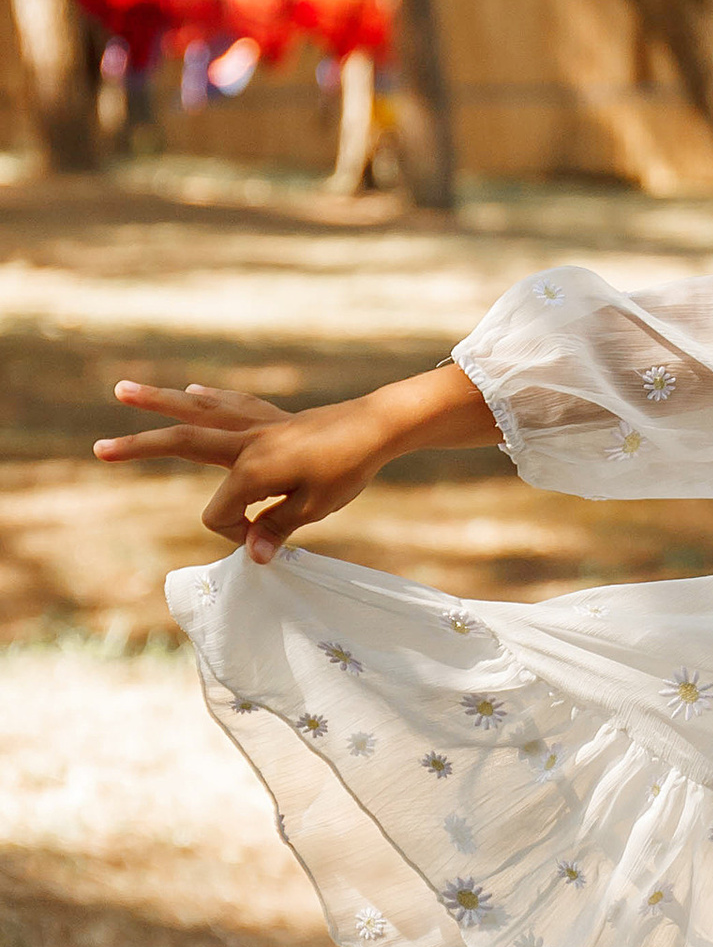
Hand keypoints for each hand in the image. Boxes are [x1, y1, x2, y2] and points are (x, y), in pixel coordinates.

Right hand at [94, 363, 495, 562]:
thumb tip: (252, 556)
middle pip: (181, 442)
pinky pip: (233, 404)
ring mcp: (257, 424)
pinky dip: (211, 399)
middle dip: (139, 446)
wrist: (380, 425)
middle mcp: (245, 441)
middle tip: (98, 449)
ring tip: (123, 389)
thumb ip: (278, 529)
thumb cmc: (349, 469)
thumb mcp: (315, 508)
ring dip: (160, 400)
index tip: (266, 542)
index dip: (237, 535)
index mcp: (252, 469)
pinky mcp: (274, 416)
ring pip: (199, 410)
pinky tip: (195, 390)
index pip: (220, 514)